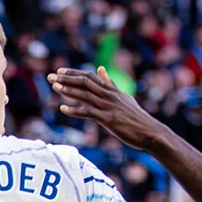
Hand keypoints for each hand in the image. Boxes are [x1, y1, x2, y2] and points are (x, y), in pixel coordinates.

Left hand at [48, 67, 165, 150]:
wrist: (150, 132)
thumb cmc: (136, 117)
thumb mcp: (123, 97)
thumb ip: (110, 83)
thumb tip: (100, 69)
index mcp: (112, 90)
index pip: (90, 76)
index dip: (74, 73)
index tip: (60, 71)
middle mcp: (109, 96)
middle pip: (85, 83)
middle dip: (66, 79)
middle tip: (50, 76)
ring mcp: (108, 107)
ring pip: (85, 95)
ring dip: (68, 91)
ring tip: (55, 87)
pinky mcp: (108, 119)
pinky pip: (88, 113)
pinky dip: (75, 110)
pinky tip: (63, 109)